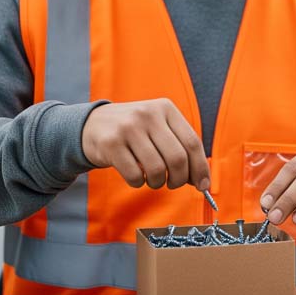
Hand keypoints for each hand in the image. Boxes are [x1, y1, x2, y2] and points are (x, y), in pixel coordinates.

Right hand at [81, 98, 209, 189]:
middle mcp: (148, 114)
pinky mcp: (111, 143)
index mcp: (166, 108)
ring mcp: (128, 127)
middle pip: (177, 158)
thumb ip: (179, 147)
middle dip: (180, 179)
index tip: (203, 186)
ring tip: (153, 180)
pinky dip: (139, 183)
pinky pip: (135, 175)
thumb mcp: (158, 128)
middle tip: (174, 184)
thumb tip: (201, 181)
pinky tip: (136, 176)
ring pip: (157, 169)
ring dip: (158, 183)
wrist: (92, 125)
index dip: (200, 168)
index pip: (192, 142)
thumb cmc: (134, 132)